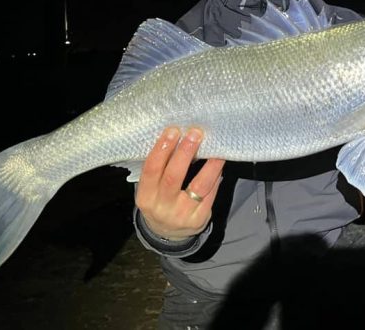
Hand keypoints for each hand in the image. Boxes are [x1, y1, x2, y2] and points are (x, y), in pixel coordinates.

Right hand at [135, 126, 224, 240]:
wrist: (168, 234)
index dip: (162, 149)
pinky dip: (216, 177)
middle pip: (174, 177)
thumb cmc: (160, 201)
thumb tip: (178, 137)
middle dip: (185, 152)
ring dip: (209, 165)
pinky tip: (219, 163)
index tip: (173, 130)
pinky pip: (210, 194)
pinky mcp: (199, 219)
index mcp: (146, 197)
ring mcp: (181, 215)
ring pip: (199, 186)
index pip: (151, 170)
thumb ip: (161, 169)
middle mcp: (162, 207)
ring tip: (216, 148)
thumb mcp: (152, 190)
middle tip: (195, 133)